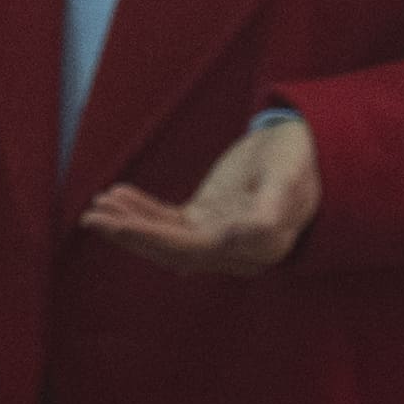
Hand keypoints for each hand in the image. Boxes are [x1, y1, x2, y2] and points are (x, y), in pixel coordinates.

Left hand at [80, 117, 320, 277]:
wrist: (309, 151)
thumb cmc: (302, 163)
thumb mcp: (289, 182)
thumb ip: (269, 213)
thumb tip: (238, 238)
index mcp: (252, 249)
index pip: (193, 250)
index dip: (155, 239)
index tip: (122, 224)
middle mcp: (230, 253)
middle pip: (170, 250)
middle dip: (130, 234)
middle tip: (94, 218)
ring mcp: (216, 236)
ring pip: (164, 238)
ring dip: (128, 224)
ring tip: (95, 208)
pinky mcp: (206, 219)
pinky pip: (168, 221)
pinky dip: (142, 209)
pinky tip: (117, 194)